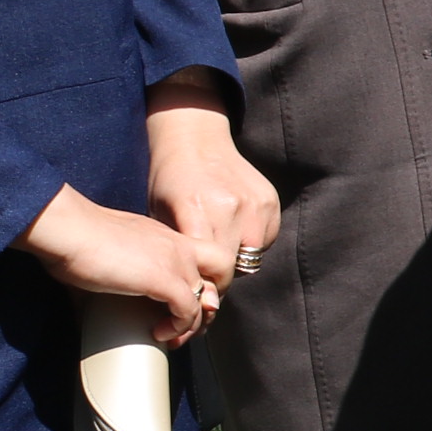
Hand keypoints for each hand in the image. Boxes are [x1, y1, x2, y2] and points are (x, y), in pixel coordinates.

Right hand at [16, 186, 225, 345]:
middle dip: (209, 301)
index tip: (178, 307)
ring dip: (193, 324)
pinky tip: (158, 333)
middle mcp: (178, 245)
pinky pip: (189, 310)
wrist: (66, 229)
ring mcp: (175, 260)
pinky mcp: (164, 278)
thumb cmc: (74, 239)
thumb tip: (90, 310)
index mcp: (166, 236)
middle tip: (186, 323)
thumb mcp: (109, 257)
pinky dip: (178, 328)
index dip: (200, 285)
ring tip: (170, 336)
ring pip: (208, 297)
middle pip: (221, 272)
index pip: (205, 258)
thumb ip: (115, 276)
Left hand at [142, 78, 278, 284]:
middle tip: (207, 276)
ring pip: (253, 256)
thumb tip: (192, 290)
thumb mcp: (161, 215)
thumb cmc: (170, 181)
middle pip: (234, 267)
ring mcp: (254, 203)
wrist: (194, 140)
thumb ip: (180, 250)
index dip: (204, 284)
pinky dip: (251, 241)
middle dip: (221, 277)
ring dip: (238, 259)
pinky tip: (235, 228)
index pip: (210, 268)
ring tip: (220, 247)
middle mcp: (229, 207)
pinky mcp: (270, 200)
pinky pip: (265, 238)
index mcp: (195, 211)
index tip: (197, 290)